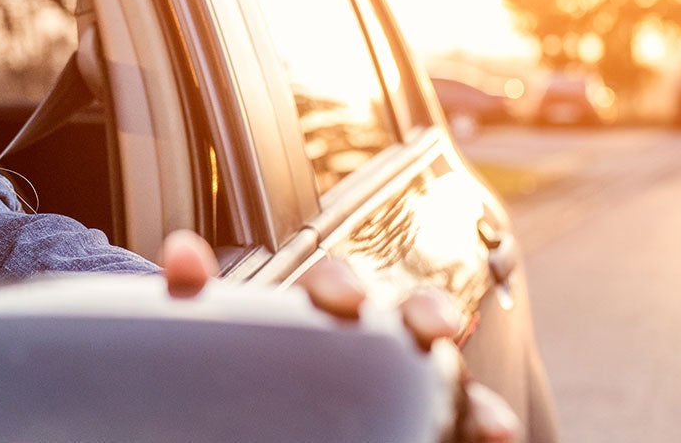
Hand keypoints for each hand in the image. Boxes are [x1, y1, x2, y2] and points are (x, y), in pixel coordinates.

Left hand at [160, 230, 519, 442]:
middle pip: (411, 313)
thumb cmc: (248, 363)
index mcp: (320, 310)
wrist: (255, 411)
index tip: (344, 301)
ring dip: (476, 394)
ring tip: (492, 422)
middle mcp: (377, 338)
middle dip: (429, 314)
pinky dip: (487, 428)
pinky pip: (463, 421)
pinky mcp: (422, 416)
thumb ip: (197, 304)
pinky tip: (496, 442)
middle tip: (436, 329)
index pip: (334, 283)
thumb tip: (183, 255)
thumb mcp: (216, 337)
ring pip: (448, 378)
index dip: (343, 284)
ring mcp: (407, 380)